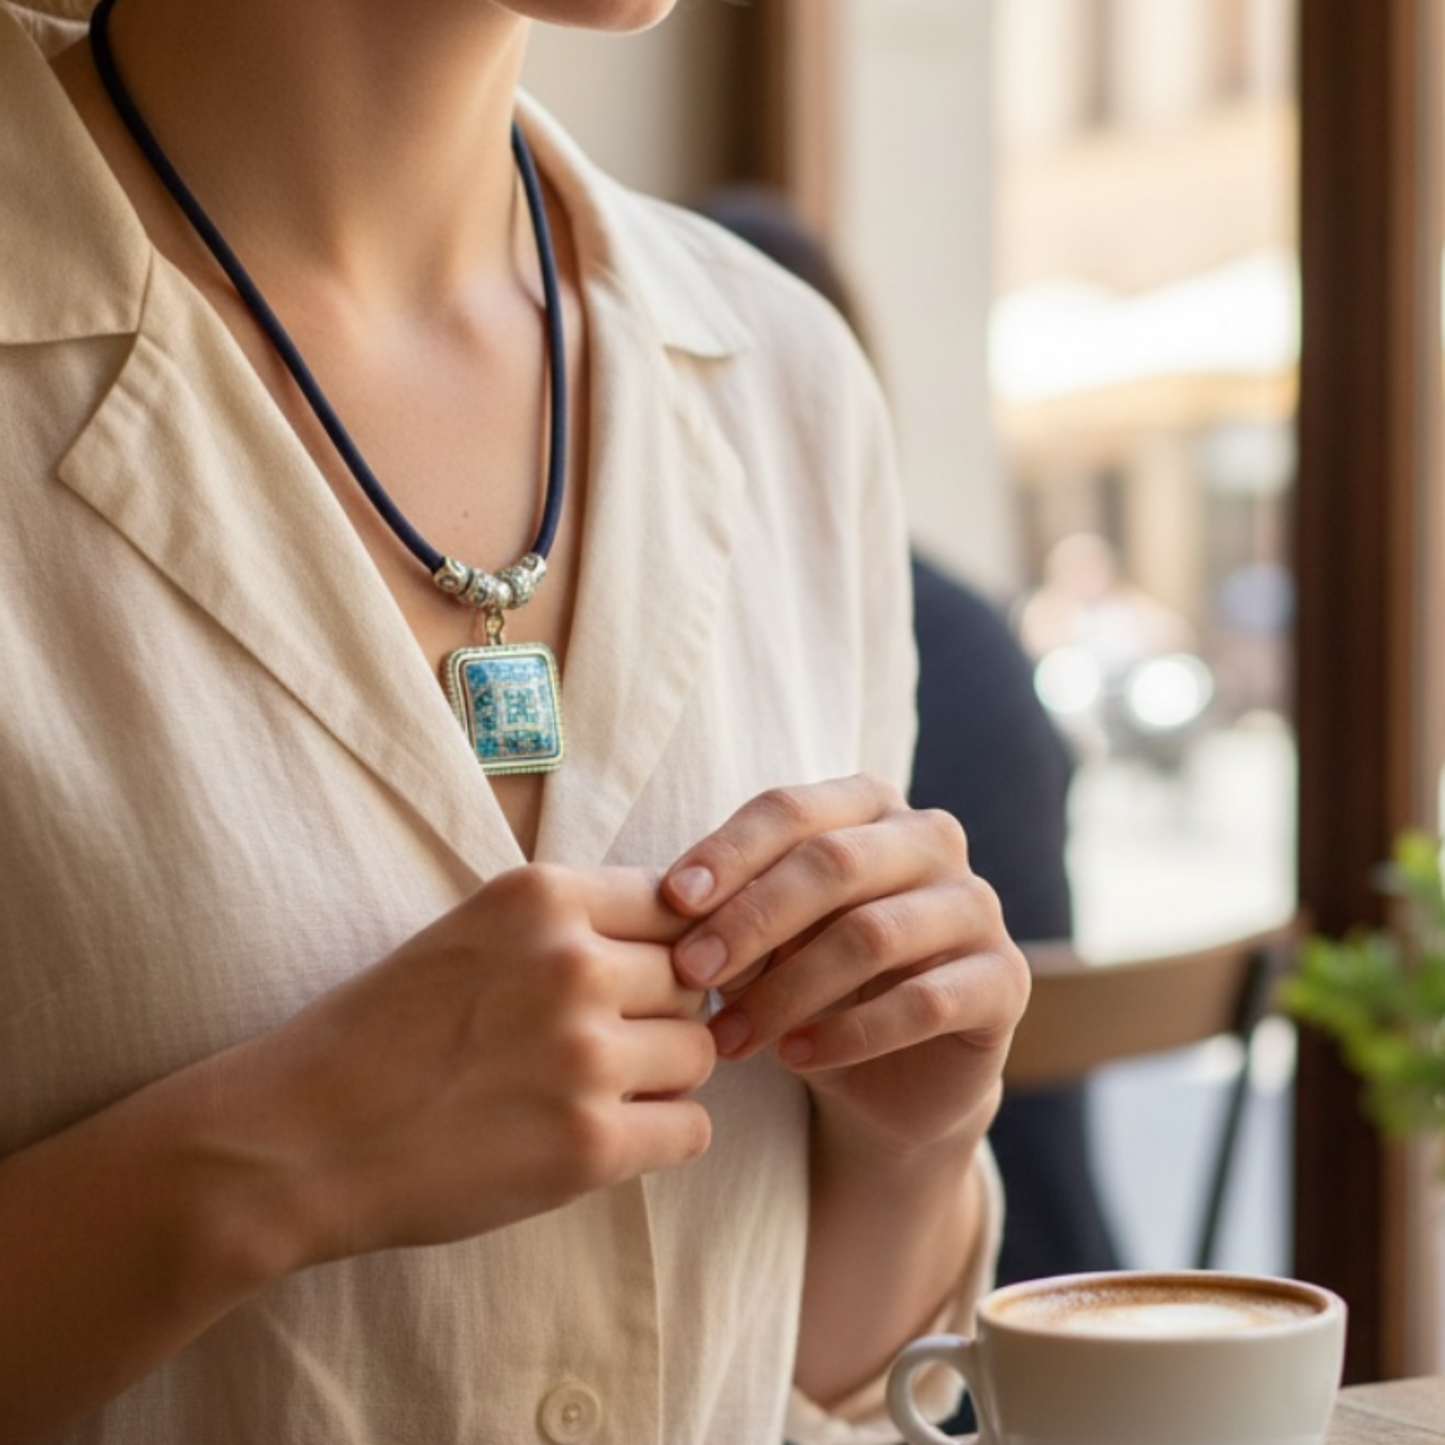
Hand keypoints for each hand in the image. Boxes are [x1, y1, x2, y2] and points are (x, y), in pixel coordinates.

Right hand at [214, 864, 715, 1265]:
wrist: (296, 1137)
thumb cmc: (383, 1031)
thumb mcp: (474, 932)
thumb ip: (569, 924)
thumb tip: (683, 933)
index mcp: (542, 897)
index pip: (675, 904)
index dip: (661, 947)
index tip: (631, 979)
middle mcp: (573, 964)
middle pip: (693, 980)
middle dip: (660, 1012)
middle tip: (604, 1044)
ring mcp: (585, 1056)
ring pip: (700, 1052)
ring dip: (663, 1076)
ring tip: (595, 1091)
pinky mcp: (588, 1145)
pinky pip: (691, 1129)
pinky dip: (661, 1137)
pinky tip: (603, 1137)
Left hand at [661, 775, 1029, 1159]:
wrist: (892, 1074)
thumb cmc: (813, 980)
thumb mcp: (766, 938)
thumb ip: (734, 911)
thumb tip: (672, 907)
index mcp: (868, 804)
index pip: (791, 809)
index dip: (728, 852)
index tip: (671, 901)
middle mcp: (931, 838)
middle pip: (833, 863)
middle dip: (752, 918)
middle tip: (690, 972)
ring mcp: (976, 905)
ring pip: (872, 934)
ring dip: (788, 990)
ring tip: (730, 1037)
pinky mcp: (1005, 980)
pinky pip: (923, 1002)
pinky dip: (848, 1034)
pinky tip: (795, 1058)